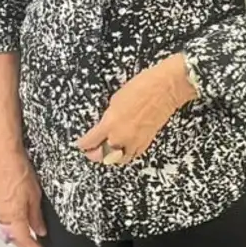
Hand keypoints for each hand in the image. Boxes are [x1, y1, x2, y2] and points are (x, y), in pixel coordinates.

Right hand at [0, 142, 46, 246]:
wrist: (5, 156)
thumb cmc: (18, 171)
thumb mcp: (35, 196)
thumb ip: (36, 216)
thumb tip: (39, 229)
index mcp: (14, 215)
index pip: (23, 239)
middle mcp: (2, 214)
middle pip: (12, 238)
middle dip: (23, 245)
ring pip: (6, 229)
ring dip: (16, 236)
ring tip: (27, 237)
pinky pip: (3, 219)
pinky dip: (11, 225)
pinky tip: (18, 221)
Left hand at [77, 54, 194, 165]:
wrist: (165, 89)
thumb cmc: (142, 87)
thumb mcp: (115, 99)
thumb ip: (109, 117)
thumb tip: (107, 125)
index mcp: (110, 123)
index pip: (91, 141)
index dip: (83, 144)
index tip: (80, 144)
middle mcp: (121, 136)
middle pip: (103, 155)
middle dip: (94, 155)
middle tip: (90, 153)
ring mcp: (135, 141)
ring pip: (118, 159)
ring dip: (110, 157)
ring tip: (105, 154)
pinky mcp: (146, 142)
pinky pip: (132, 154)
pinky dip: (125, 154)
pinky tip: (122, 150)